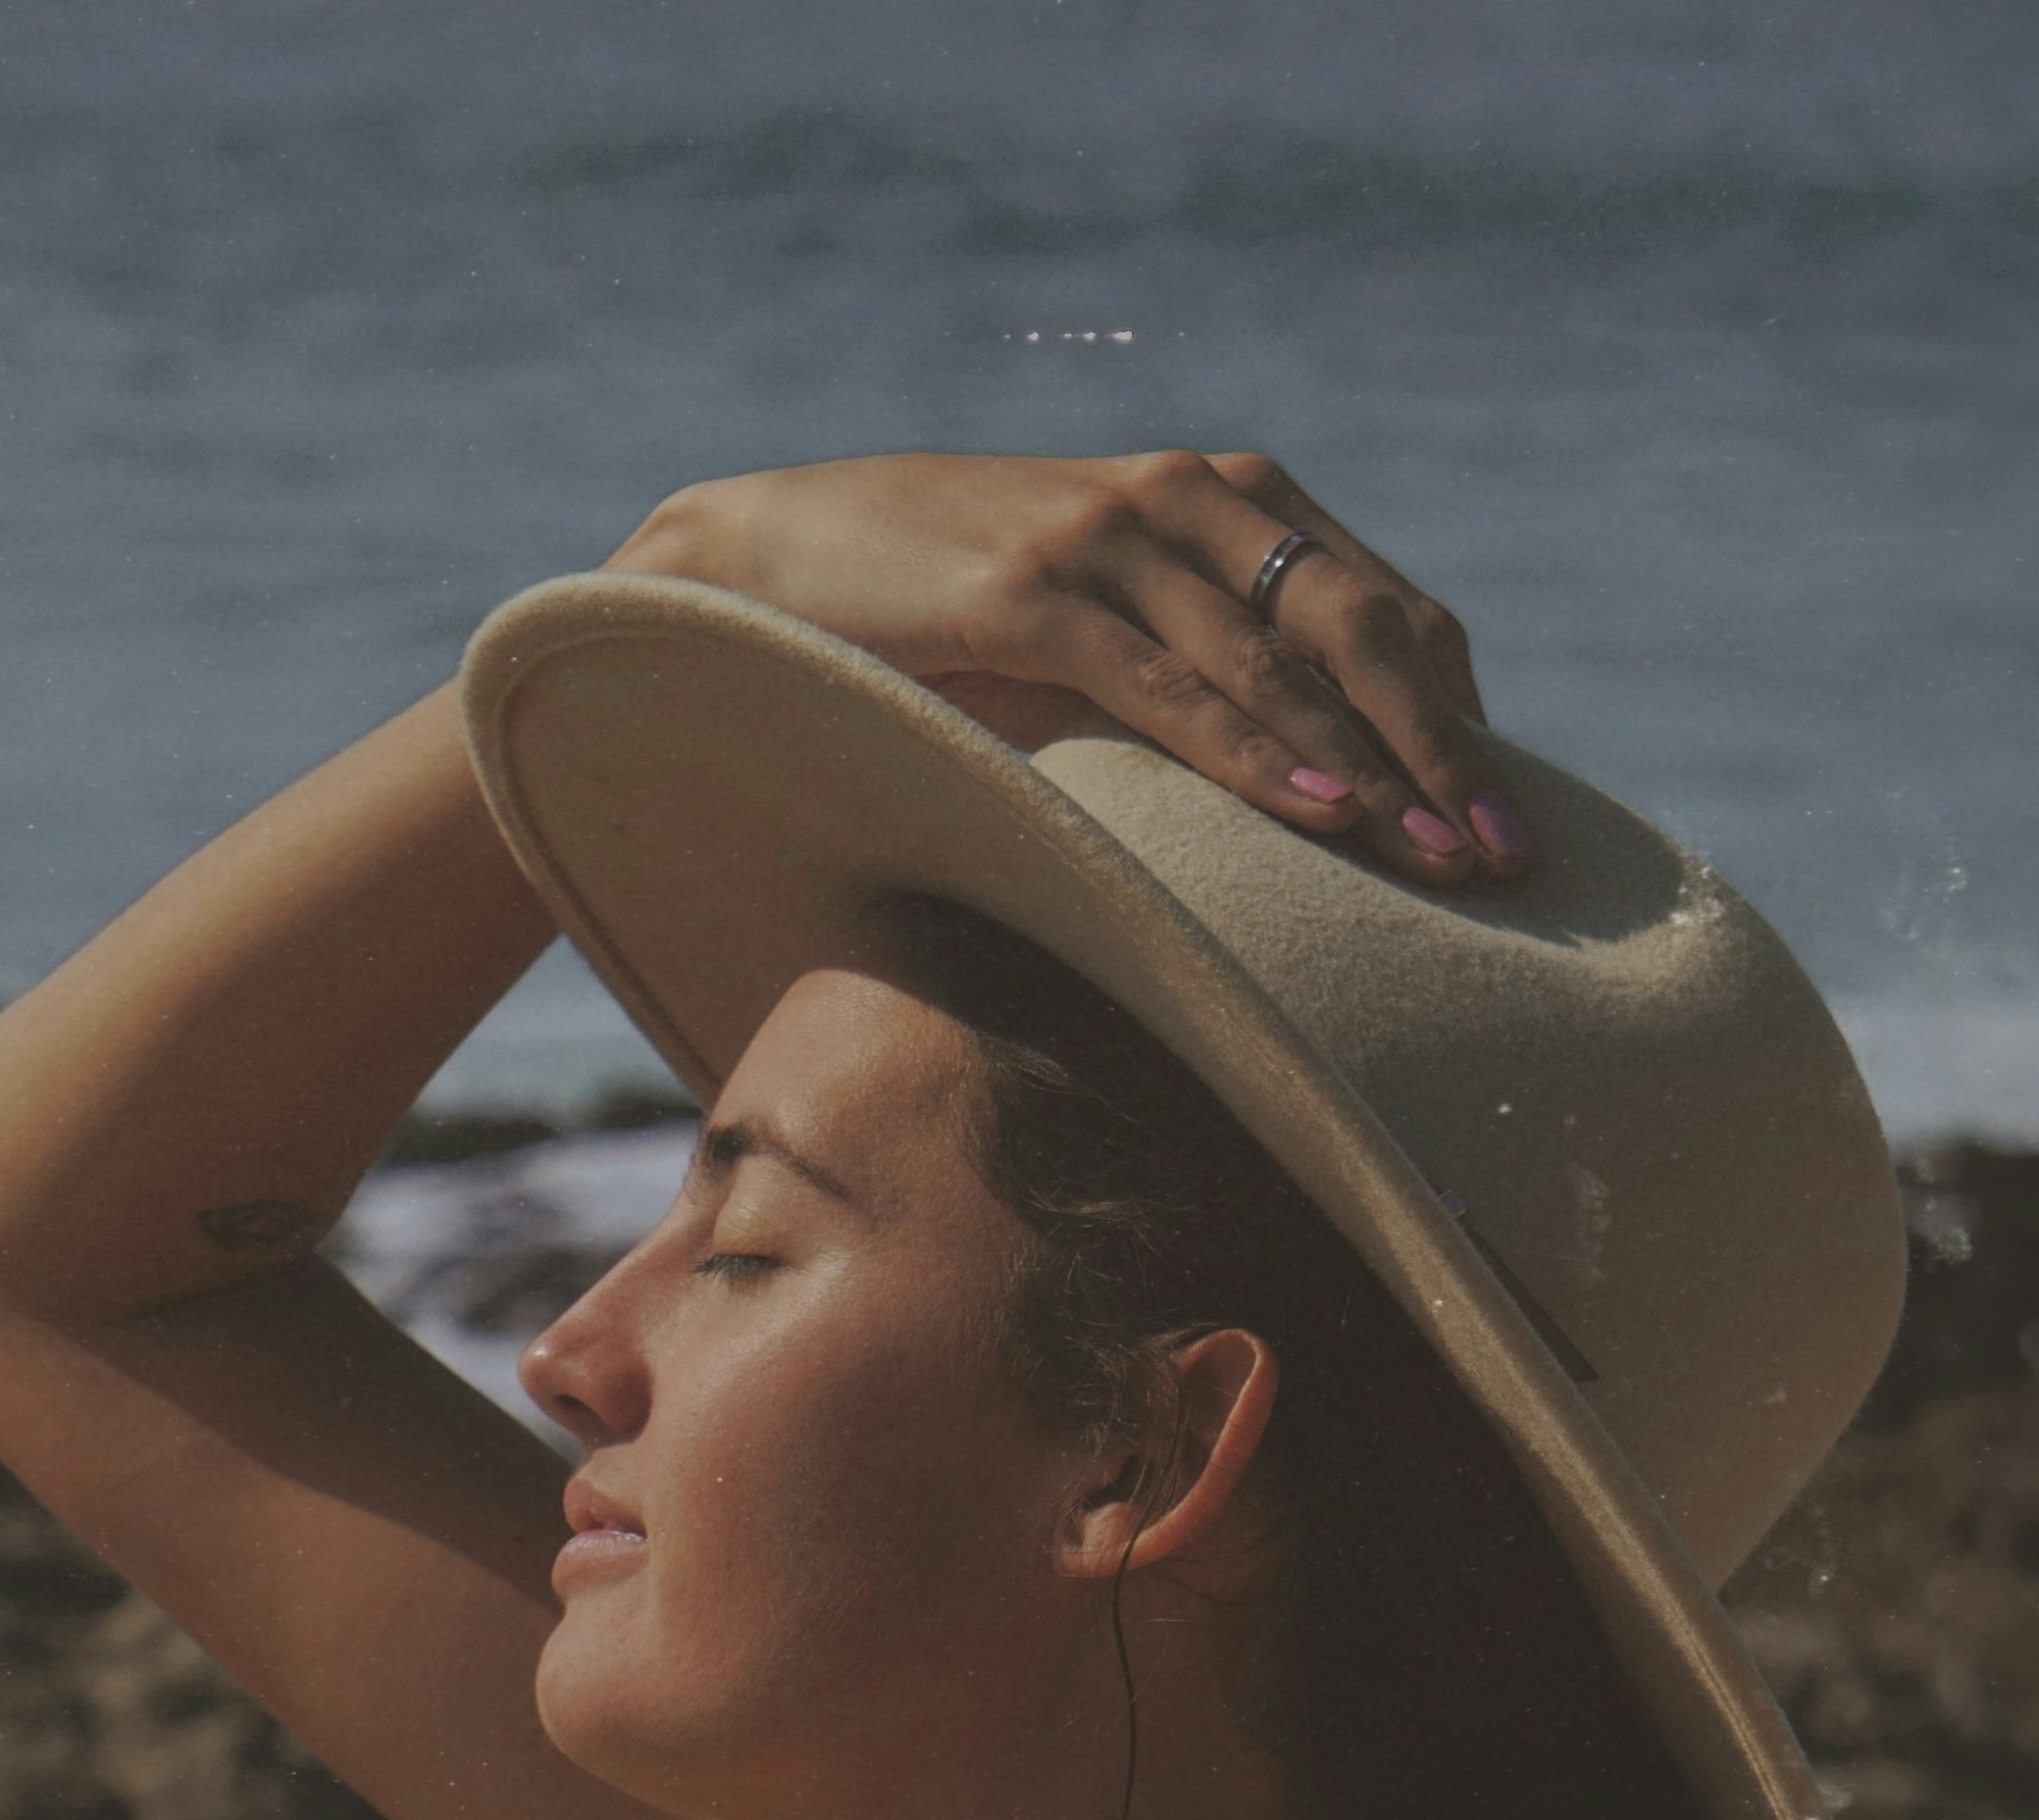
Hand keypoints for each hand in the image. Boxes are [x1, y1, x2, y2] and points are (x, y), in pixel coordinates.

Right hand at [604, 450, 1526, 884]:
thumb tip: (1298, 819)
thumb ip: (1193, 687)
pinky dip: (1257, 752)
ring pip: (1285, 659)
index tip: (1509, 828)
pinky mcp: (1037, 592)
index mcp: (1228, 502)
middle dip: (1444, 754)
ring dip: (1376, 769)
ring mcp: (1114, 538)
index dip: (1455, 722)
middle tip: (1509, 860)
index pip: (1386, 614)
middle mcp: (1190, 499)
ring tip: (1446, 859)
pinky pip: (1175, 682)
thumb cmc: (942, 621)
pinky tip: (1324, 814)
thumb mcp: (1098, 642)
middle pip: (1367, 631)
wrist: (771, 562)